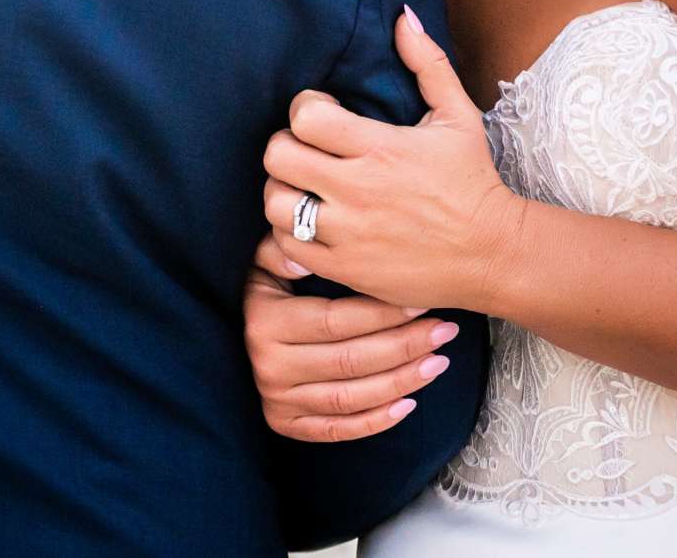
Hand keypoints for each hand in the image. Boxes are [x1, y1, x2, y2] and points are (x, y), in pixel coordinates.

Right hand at [242, 237, 460, 441]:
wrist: (232, 337)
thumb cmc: (263, 290)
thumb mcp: (261, 262)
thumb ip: (281, 248)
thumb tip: (303, 252)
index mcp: (266, 323)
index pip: (336, 321)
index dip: (382, 314)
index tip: (422, 301)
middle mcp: (270, 367)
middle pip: (351, 360)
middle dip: (405, 345)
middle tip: (444, 330)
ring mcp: (278, 400)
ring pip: (351, 397)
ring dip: (401, 381)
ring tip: (438, 361)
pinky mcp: (287, 424)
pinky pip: (338, 429)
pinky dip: (375, 421)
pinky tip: (409, 403)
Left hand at [261, 7, 527, 312]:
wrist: (493, 253)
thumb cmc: (472, 179)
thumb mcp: (458, 115)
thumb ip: (427, 64)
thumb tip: (404, 17)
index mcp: (381, 147)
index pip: (304, 117)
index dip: (304, 108)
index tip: (322, 114)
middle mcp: (359, 190)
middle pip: (278, 157)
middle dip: (285, 146)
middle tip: (305, 150)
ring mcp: (349, 233)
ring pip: (275, 204)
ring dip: (282, 190)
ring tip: (304, 187)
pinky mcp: (346, 270)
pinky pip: (289, 248)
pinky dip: (290, 234)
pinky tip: (311, 223)